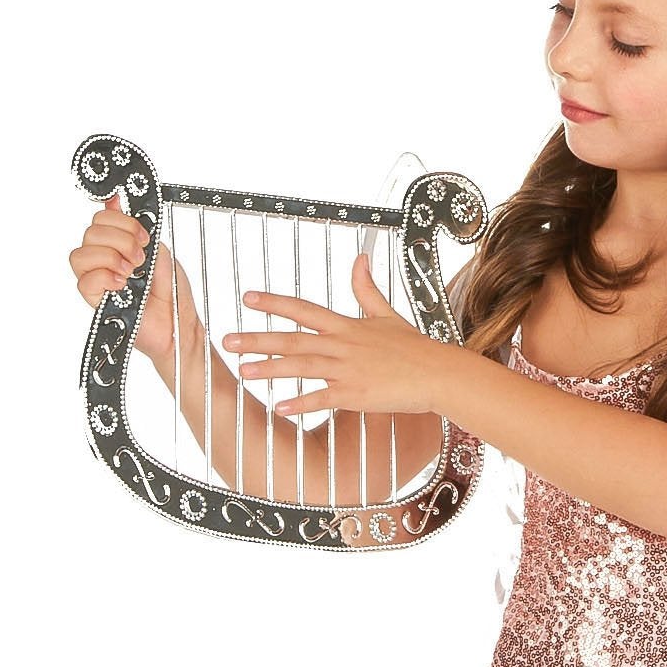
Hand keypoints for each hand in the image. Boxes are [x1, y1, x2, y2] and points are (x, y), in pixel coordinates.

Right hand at [67, 198, 202, 373]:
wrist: (179, 321)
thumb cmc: (171, 290)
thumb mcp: (158, 249)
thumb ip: (135, 227)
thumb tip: (114, 202)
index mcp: (118, 244)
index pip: (100, 218)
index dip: (121, 221)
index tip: (144, 236)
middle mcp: (104, 260)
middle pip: (89, 233)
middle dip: (120, 240)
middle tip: (141, 257)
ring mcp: (98, 280)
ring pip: (80, 255)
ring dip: (111, 258)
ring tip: (132, 271)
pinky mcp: (96, 302)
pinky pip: (84, 282)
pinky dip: (104, 277)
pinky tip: (122, 284)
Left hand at [222, 250, 446, 415]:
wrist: (438, 373)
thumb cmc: (415, 348)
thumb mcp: (387, 314)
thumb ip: (366, 289)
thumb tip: (359, 258)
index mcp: (347, 326)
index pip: (303, 310)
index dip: (274, 303)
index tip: (247, 298)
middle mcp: (342, 345)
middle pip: (293, 339)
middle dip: (258, 338)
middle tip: (227, 340)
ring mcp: (348, 370)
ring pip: (301, 367)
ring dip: (270, 369)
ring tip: (243, 370)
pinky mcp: (356, 394)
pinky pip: (322, 399)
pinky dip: (300, 403)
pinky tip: (278, 408)